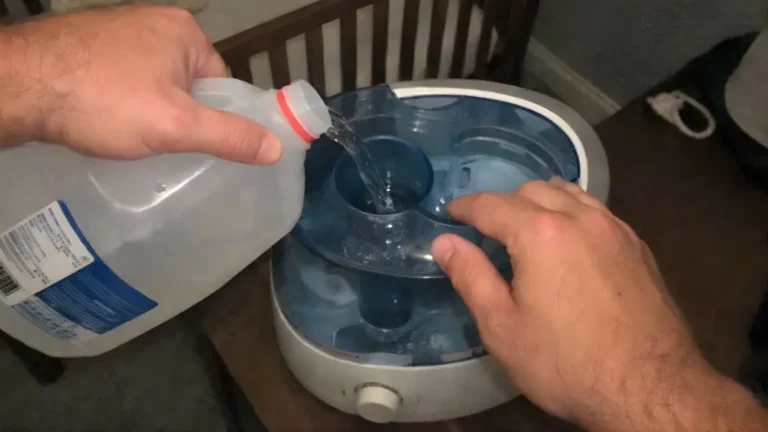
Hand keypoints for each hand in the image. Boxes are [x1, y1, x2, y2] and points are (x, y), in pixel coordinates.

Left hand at [0, 5, 280, 163]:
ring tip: (128, 136)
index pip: (219, 82)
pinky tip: (104, 121)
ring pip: (152, 84)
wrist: (17, 86)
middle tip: (160, 144)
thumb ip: (230, 137)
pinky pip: (121, 79)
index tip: (193, 144)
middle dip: (177, 116)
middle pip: (186, 84)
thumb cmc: (104, 101)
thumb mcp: (177, 126)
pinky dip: (118, 102)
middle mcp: (153, 21)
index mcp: (184, 31)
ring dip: (146, 111)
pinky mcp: (87, 44)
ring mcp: (116, 30)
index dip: (212, 118)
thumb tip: (276, 149)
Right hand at [431, 178, 766, 430]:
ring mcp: (615, 229)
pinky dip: (572, 211)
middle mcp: (580, 218)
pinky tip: (569, 238)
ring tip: (524, 224)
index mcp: (540, 233)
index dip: (465, 206)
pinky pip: (596, 211)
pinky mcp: (638, 246)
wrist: (650, 388)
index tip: (450, 211)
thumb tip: (444, 242)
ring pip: (569, 194)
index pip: (491, 205)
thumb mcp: (503, 327)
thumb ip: (471, 276)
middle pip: (531, 190)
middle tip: (484, 227)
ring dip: (539, 200)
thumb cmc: (566, 362)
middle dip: (502, 202)